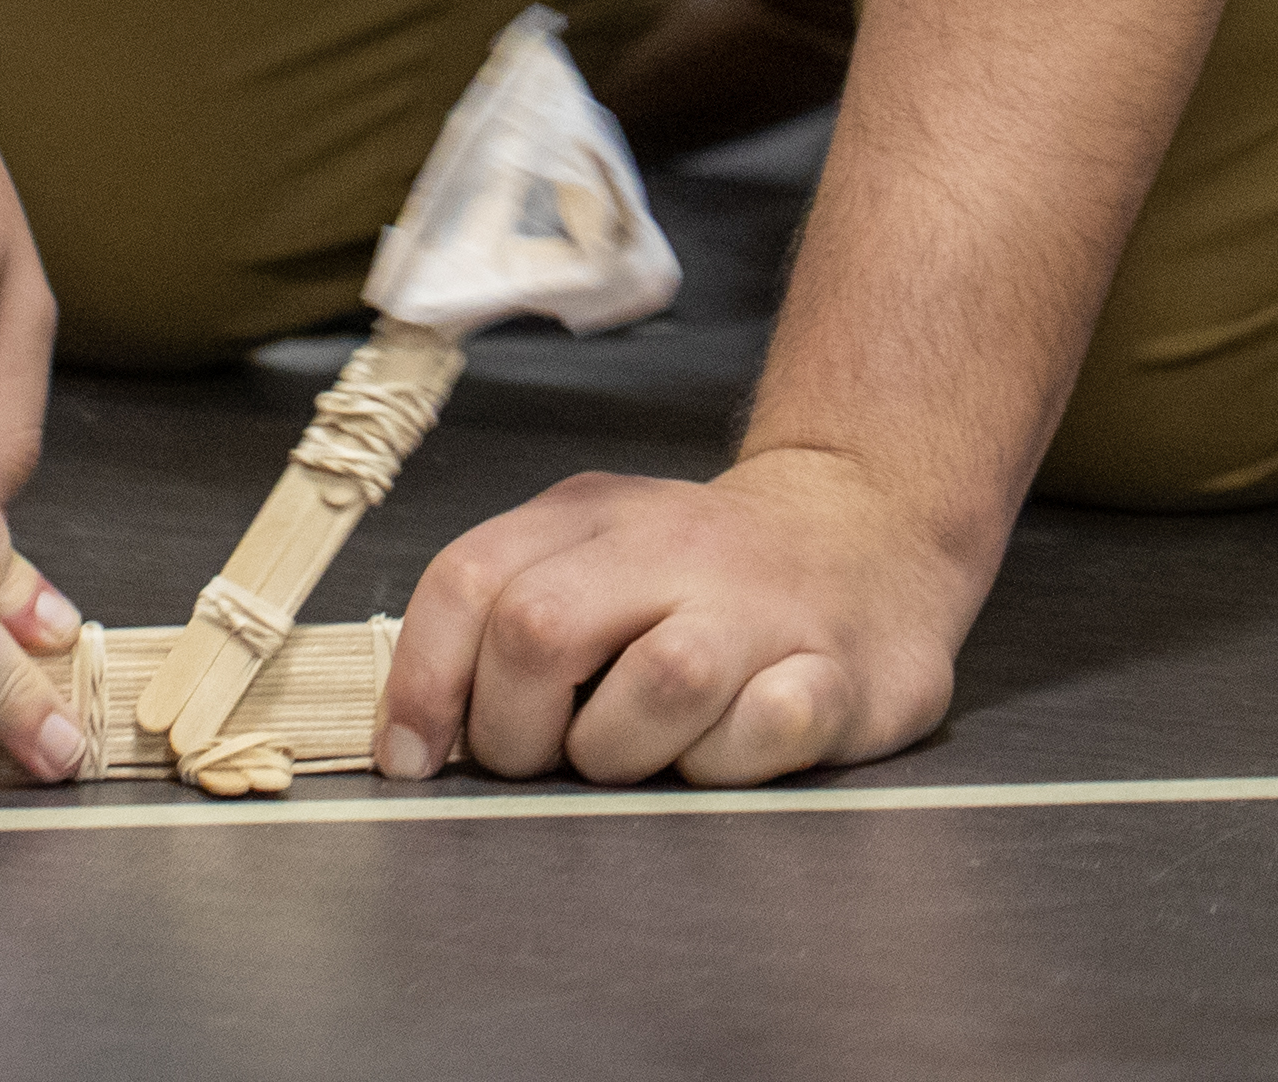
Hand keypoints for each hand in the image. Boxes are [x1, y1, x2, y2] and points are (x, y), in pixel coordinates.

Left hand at [382, 444, 975, 788]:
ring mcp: (758, 607)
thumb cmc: (704, 575)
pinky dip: (730, 759)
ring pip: (659, 682)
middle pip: (539, 630)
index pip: (468, 581)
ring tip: (645, 751)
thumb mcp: (593, 557)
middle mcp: (671, 547)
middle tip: (545, 759)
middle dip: (515, 731)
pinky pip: (765, 726)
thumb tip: (411, 734)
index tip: (413, 759)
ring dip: (625, 753)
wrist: (867, 532)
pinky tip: (731, 745)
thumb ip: (502, 618)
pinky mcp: (835, 671)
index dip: (424, 683)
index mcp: (592, 517)